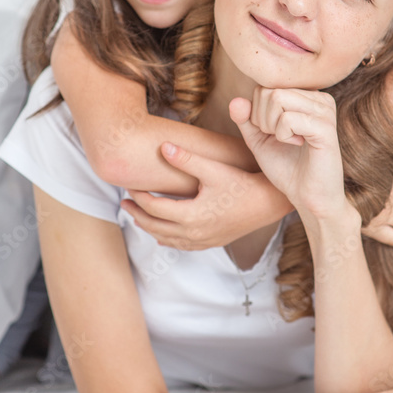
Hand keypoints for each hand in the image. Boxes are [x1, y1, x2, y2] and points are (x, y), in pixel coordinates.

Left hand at [120, 143, 292, 249]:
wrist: (268, 204)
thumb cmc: (242, 184)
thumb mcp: (213, 169)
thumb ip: (187, 159)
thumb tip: (163, 147)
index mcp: (191, 215)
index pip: (154, 207)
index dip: (139, 195)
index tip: (129, 184)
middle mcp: (194, 233)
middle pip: (155, 226)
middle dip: (137, 214)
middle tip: (124, 202)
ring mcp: (203, 241)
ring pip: (166, 239)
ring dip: (150, 228)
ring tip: (138, 216)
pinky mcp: (212, 242)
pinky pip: (182, 246)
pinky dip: (167, 239)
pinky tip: (162, 235)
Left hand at [229, 88, 347, 222]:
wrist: (309, 197)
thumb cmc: (286, 168)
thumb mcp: (258, 140)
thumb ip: (246, 119)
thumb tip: (235, 101)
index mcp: (306, 96)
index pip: (264, 87)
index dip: (257, 114)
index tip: (275, 133)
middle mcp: (319, 97)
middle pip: (269, 91)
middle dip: (262, 120)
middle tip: (281, 139)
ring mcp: (325, 110)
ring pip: (277, 98)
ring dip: (272, 126)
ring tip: (289, 141)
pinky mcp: (325, 128)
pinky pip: (287, 118)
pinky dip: (283, 136)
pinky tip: (299, 145)